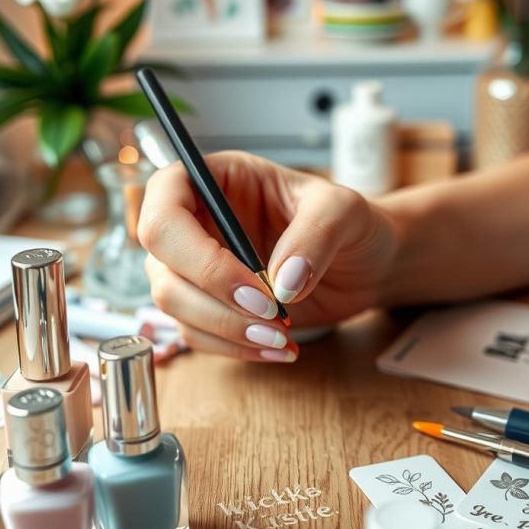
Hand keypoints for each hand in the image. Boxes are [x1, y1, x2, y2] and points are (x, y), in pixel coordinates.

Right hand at [138, 152, 395, 362]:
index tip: (254, 287)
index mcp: (215, 179)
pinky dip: (235, 348)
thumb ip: (315, 235)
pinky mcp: (209, 304)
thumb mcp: (344, 212)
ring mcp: (195, 265)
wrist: (366, 263)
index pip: (165, 209)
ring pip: (174, 305)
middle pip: (162, 265)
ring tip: (280, 339)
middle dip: (215, 301)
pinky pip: (197, 333)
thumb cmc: (350, 223)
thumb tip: (282, 282)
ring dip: (226, 330)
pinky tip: (278, 348)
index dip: (198, 255)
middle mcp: (195, 220)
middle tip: (273, 317)